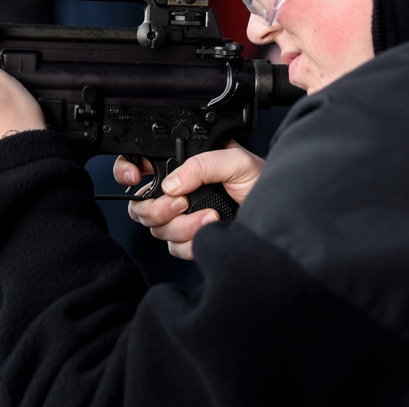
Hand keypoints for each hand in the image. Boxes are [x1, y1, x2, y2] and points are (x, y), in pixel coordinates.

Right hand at [115, 142, 263, 259]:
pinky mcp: (193, 241)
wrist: (281, 216)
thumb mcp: (236, 161)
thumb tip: (171, 184)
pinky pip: (175, 248)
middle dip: (158, 208)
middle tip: (183, 203)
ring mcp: (184, 219)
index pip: (141, 165)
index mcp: (184, 166)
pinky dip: (193, 241)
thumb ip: (201, 164)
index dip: (127, 170)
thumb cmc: (264, 182)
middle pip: (141, 205)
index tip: (134, 177)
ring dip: (183, 225)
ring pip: (157, 229)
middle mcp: (179, 192)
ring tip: (210, 216)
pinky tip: (214, 228)